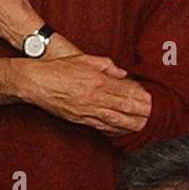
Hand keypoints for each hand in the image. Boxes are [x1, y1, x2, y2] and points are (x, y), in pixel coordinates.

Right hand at [15, 53, 150, 134]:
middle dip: (139, 111)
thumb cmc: (58, 68)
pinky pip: (99, 125)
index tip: (150, 99)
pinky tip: (121, 131)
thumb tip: (122, 73)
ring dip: (130, 123)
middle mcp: (94, 96)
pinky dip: (112, 129)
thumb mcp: (84, 59)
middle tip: (152, 115)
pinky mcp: (78, 118)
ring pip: (113, 119)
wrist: (36, 82)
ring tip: (142, 126)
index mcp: (97, 80)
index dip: (139, 96)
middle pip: (122, 106)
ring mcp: (86, 109)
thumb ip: (105, 65)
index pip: (124, 90)